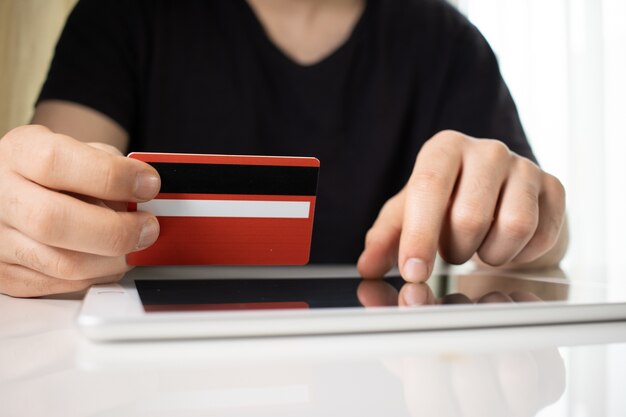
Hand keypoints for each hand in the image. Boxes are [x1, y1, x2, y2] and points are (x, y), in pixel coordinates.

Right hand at [0, 125, 160, 296]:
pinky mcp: (6, 276)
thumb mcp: (78, 150)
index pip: (55, 163)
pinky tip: (110, 259)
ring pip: (62, 263)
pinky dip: (97, 274)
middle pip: (53, 221)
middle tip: (147, 227)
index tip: (148, 185)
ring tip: (134, 245)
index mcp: (17, 153)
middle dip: (116, 229)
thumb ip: (109, 167)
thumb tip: (143, 194)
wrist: (13, 191)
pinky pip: (61, 285)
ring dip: (113, 259)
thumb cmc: (54, 171)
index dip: (110, 176)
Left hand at [358, 130, 565, 281]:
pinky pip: (541, 236)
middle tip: (452, 250)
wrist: (498, 196)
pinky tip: (506, 246)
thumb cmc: (445, 204)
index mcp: (444, 148)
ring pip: (513, 227)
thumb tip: (367, 266)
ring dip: (490, 254)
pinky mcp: (555, 187)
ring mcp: (525, 166)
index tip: (413, 273)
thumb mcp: (408, 215)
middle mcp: (487, 150)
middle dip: (456, 249)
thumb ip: (385, 239)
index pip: (429, 189)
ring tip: (478, 246)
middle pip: (471, 216)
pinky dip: (520, 255)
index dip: (420, 236)